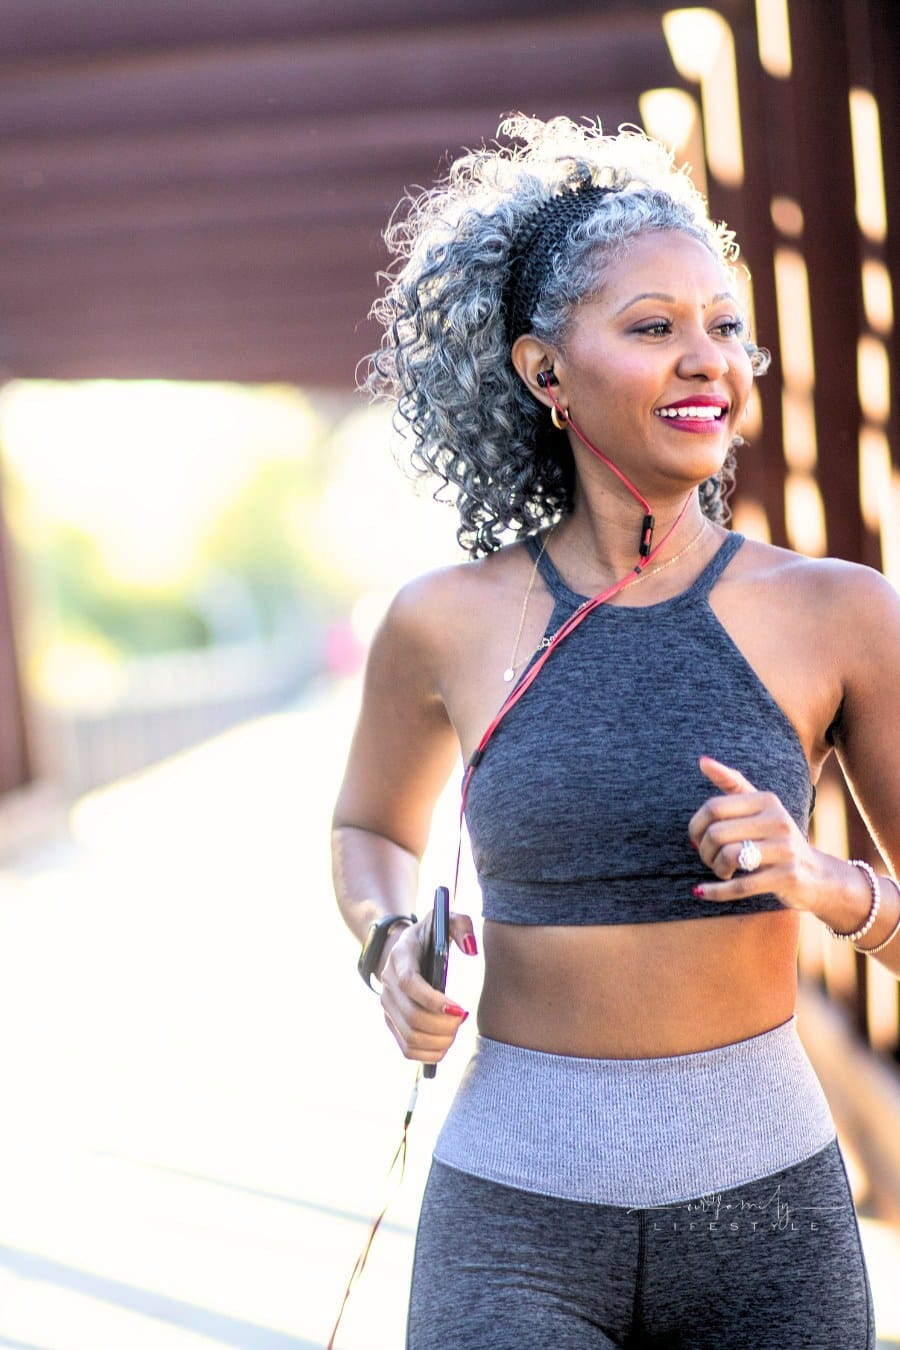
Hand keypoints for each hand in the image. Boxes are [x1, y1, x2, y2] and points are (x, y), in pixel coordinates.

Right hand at [378, 908, 477, 1066]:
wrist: (403, 949)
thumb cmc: (431, 935)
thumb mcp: (445, 919)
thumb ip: (462, 925)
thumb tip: (470, 950)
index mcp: (400, 957)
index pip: (410, 984)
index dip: (434, 1000)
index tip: (461, 1008)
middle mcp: (388, 984)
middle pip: (412, 1016)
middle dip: (443, 1025)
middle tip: (463, 1019)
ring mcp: (387, 1006)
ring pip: (410, 1037)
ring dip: (438, 1041)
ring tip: (455, 1030)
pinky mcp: (391, 1023)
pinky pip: (407, 1049)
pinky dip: (429, 1055)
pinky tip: (445, 1044)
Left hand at [688, 756, 827, 911]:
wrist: (817, 875)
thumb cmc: (777, 838)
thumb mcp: (760, 808)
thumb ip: (732, 784)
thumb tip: (702, 761)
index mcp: (767, 800)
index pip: (713, 807)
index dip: (695, 826)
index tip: (696, 838)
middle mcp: (778, 820)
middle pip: (717, 833)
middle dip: (704, 850)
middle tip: (709, 858)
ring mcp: (785, 849)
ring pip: (728, 857)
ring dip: (714, 869)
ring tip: (720, 871)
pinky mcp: (788, 877)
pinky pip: (740, 885)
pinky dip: (716, 891)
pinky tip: (702, 891)